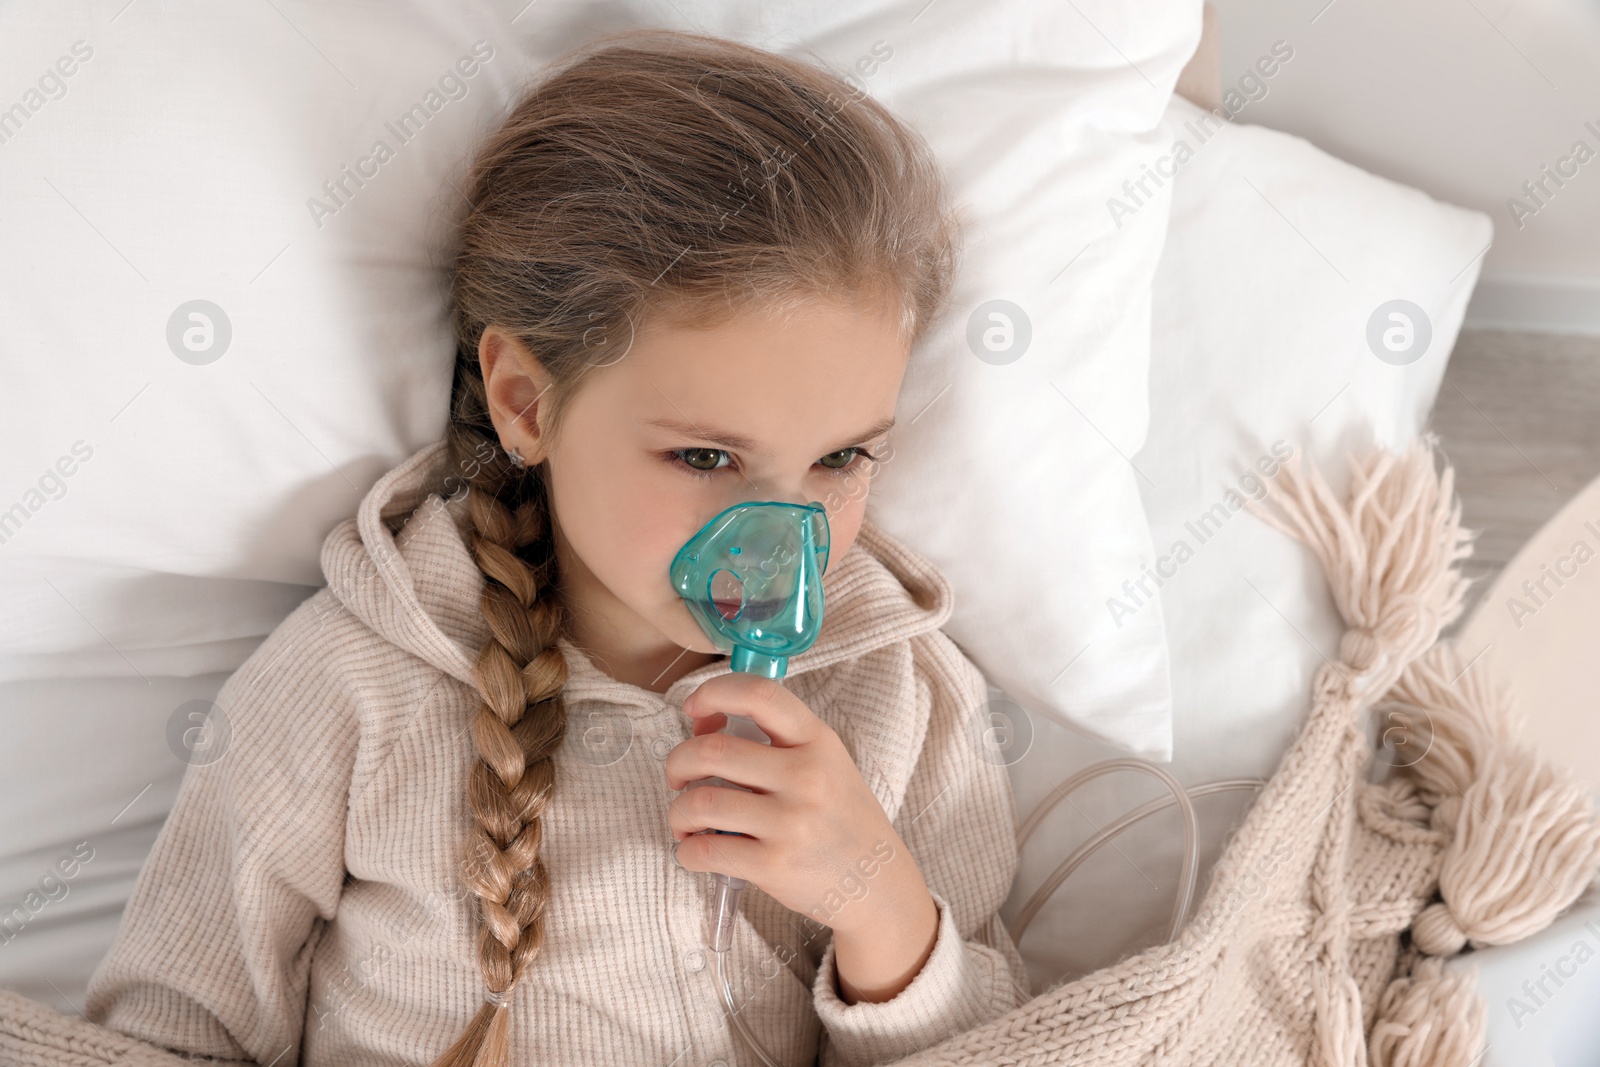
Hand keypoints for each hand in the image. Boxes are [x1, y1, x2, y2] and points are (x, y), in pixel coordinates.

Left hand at [664, 672, 938, 1002]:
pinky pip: (706, 852)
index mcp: (817, 741)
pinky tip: (696, 851)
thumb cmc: (841, 818)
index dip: (713, 692)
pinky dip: (687, 852)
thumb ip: (771, 740)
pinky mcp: (775, 865)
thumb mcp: (824, 763)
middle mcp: (805, 776)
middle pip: (711, 751)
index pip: (759, 694)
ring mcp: (790, 823)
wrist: (879, 885)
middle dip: (677, 763)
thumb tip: (702, 722)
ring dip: (678, 812)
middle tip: (678, 778)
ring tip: (686, 821)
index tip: (693, 707)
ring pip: (701, 803)